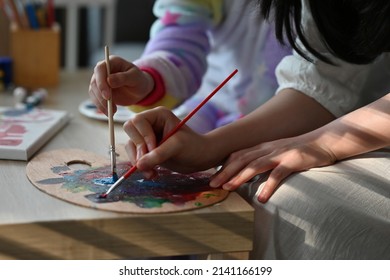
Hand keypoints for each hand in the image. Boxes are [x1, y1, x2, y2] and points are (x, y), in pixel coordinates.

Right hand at [89, 56, 153, 114]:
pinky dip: (101, 107)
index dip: (101, 82)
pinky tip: (110, 113)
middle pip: (94, 81)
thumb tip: (109, 80)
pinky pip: (96, 99)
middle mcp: (103, 70)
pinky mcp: (99, 91)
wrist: (139, 89)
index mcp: (112, 62)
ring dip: (101, 103)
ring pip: (93, 91)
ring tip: (113, 112)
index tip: (107, 95)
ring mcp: (99, 80)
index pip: (100, 69)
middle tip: (110, 107)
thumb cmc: (139, 80)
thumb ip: (123, 78)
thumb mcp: (135, 78)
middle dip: (101, 96)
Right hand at [123, 107, 215, 177]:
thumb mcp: (177, 147)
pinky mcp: (146, 149)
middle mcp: (150, 123)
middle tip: (148, 162)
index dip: (143, 136)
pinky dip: (140, 166)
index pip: (138, 121)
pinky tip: (153, 173)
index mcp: (158, 115)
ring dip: (137, 161)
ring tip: (152, 173)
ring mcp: (146, 136)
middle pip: (130, 130)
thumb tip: (139, 165)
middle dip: (137, 149)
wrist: (200, 158)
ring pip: (130, 145)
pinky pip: (134, 156)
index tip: (153, 150)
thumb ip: (158, 154)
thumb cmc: (193, 147)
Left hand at [209, 136, 336, 202]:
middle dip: (226, 172)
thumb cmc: (300, 150)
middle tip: (213, 184)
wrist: (324, 141)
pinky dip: (268, 186)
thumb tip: (248, 173)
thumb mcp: (278, 152)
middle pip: (242, 159)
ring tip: (229, 188)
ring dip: (240, 177)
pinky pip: (278, 175)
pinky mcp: (293, 161)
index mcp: (263, 147)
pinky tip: (261, 198)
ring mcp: (280, 154)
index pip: (238, 155)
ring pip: (255, 165)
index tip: (213, 177)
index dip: (224, 165)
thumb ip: (263, 160)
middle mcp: (268, 148)